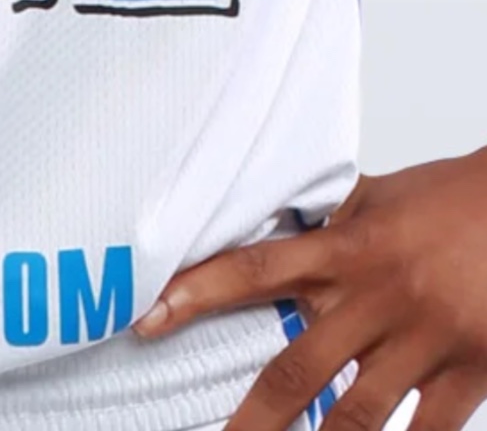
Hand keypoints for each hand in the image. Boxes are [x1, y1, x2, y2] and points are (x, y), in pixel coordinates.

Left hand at [133, 153, 486, 430]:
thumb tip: (275, 217)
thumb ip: (327, 219)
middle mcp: (375, 298)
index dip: (198, 292)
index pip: (254, 269)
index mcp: (346, 248)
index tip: (151, 316)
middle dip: (253, 417)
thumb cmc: (452, 198)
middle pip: (297, 368)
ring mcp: (422, 340)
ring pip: (356, 416)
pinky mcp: (468, 373)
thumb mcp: (378, 197)